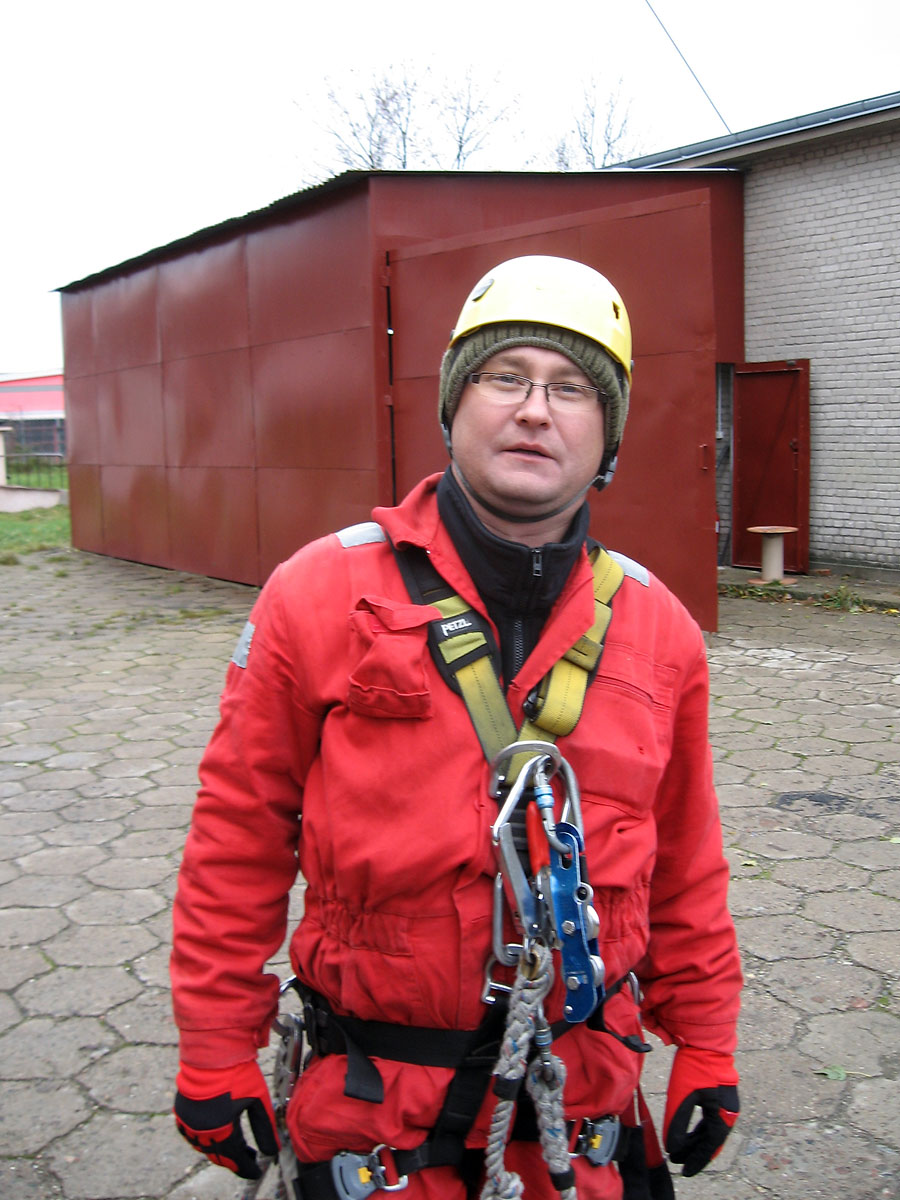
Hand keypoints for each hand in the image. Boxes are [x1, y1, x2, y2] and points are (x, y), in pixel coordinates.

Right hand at [174, 1059, 279, 1179]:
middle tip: (249, 1157)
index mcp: (221, 1131)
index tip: (256, 1171)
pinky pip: (192, 1135)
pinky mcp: (181, 1111)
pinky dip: (205, 1138)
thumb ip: (265, 1128)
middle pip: (218, 1156)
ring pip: (204, 1147)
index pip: (235, 1160)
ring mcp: (189, 1122)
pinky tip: (216, 1133)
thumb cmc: (237, 1073)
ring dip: (219, 1150)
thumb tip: (272, 1151)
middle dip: (234, 1160)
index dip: (246, 1168)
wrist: (213, 1051)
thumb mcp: (258, 1101)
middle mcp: (201, 1131)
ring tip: (236, 1145)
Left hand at [663, 1047, 738, 1176]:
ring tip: (682, 1151)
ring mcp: (725, 1101)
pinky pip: (710, 1118)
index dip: (698, 1160)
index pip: (710, 1144)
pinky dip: (699, 1128)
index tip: (686, 1171)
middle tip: (681, 1163)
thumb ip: (678, 1122)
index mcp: (723, 1113)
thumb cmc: (694, 1066)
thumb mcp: (682, 1095)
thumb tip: (673, 1148)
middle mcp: (728, 1110)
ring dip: (697, 1141)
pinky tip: (690, 1133)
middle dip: (695, 1152)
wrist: (704, 1039)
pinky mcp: (718, 1093)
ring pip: (710, 1128)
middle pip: (711, 1139)